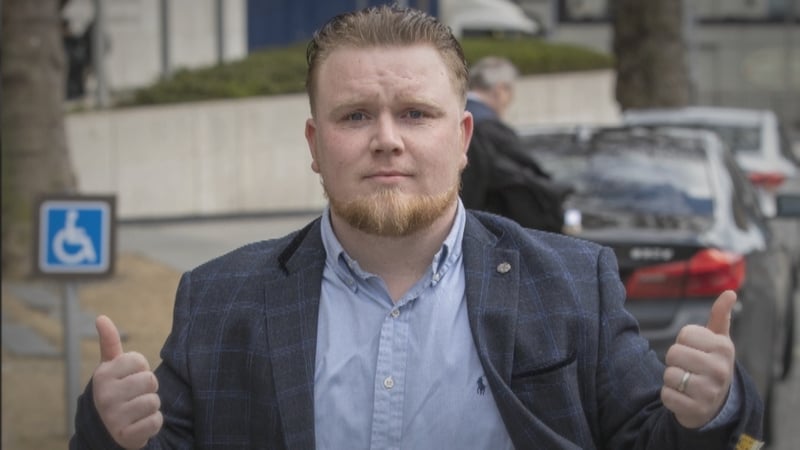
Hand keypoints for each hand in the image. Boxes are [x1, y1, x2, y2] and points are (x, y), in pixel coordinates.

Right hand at [92, 315, 162, 448]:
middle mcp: (105, 395)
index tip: (129, 378)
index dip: (141, 369)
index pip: (139, 361)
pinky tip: (139, 424)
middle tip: (135, 395)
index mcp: (103, 375)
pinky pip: (156, 422)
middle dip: (148, 388)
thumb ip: (109, 343)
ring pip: (154, 401)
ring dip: (151, 406)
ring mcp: (114, 417)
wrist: (106, 430)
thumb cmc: (115, 390)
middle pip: (150, 381)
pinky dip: (153, 423)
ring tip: (136, 410)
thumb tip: (101, 317)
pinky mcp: (126, 435)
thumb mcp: (110, 367)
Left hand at [661, 290, 736, 428]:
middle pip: (673, 353)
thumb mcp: (718, 340)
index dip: (683, 342)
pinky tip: (683, 398)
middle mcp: (720, 370)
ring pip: (668, 375)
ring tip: (686, 383)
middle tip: (688, 368)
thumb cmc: (711, 364)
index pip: (685, 334)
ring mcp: (710, 392)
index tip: (696, 351)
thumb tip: (730, 292)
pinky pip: (666, 396)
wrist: (716, 405)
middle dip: (674, 360)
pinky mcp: (696, 410)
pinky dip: (669, 396)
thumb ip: (720, 316)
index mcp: (724, 348)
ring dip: (670, 379)